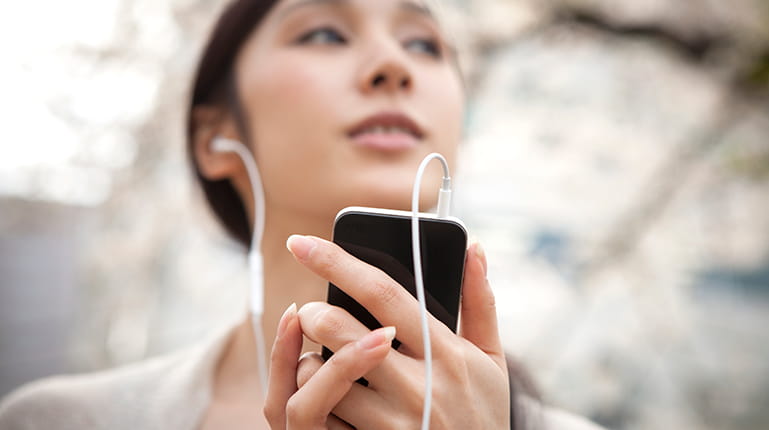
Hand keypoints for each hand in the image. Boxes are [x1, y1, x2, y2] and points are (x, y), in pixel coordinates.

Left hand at [274, 235, 509, 428]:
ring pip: (321, 374)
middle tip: (312, 312)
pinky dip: (315, 395)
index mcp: (445, 351)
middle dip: (313, 312)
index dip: (337, 262)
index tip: (303, 243)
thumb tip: (473, 248)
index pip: (381, 292)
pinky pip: (324, 413)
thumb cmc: (483, 414)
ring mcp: (393, 420)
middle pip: (339, 328)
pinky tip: (327, 394)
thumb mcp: (492, 360)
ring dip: (309, 358)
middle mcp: (417, 384)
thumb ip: (479, 302)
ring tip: (321, 358)